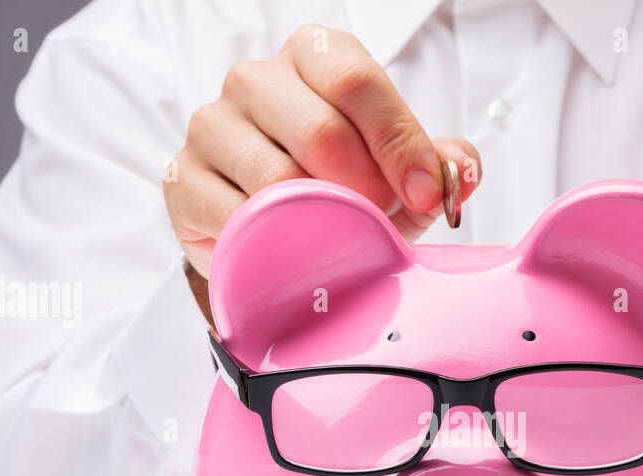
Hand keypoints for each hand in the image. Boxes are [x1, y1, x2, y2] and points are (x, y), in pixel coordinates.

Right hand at [164, 24, 481, 275]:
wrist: (275, 230)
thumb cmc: (343, 188)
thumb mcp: (400, 171)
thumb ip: (440, 164)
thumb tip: (460, 172)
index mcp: (314, 55)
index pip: (356, 81)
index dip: (399, 143)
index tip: (426, 193)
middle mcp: (256, 79)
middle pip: (321, 132)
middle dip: (365, 192)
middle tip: (380, 224)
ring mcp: (212, 126)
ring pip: (277, 179)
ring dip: (322, 223)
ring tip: (339, 239)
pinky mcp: (182, 180)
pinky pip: (235, 218)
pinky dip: (276, 245)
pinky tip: (294, 252)